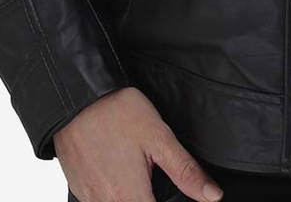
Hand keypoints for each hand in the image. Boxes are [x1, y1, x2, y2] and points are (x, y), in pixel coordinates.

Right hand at [54, 87, 221, 201]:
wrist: (78, 99)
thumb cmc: (118, 113)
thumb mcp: (159, 137)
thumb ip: (185, 171)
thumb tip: (212, 195)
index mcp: (131, 196)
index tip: (170, 191)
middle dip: (150, 198)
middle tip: (152, 177)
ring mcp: (90, 199)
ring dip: (132, 195)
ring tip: (136, 173)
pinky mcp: (79, 191)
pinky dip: (114, 194)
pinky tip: (120, 174)